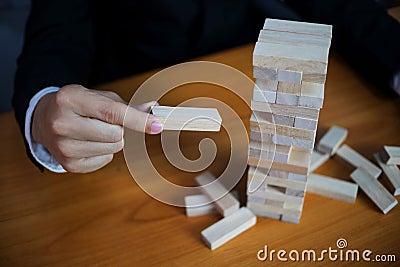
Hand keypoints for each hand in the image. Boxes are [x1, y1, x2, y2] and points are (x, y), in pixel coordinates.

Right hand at [32, 84, 162, 172]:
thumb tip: (154, 109)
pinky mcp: (68, 164)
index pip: (112, 112)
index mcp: (70, 99)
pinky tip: (89, 142)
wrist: (44, 119)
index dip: (138, 120)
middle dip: (120, 129)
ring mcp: (62, 146)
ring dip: (113, 141)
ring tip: (95, 131)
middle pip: (115, 134)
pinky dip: (104, 152)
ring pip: (113, 148)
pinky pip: (106, 160)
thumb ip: (126, 105)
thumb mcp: (98, 97)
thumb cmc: (77, 105)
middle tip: (106, 122)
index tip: (157, 125)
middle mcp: (62, 123)